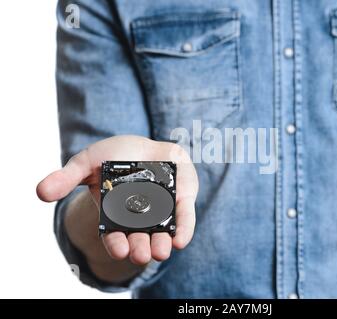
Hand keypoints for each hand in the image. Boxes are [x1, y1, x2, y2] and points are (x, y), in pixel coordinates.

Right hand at [37, 135, 197, 265]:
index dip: (117, 244)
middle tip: (139, 254)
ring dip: (162, 243)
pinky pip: (184, 216)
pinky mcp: (181, 199)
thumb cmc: (113, 157)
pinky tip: (181, 240)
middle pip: (139, 238)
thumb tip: (40, 192)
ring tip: (160, 252)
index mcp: (115, 216)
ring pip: (162, 232)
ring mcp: (162, 210)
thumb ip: (66, 177)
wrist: (143, 145)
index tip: (120, 250)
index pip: (114, 236)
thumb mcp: (87, 163)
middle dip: (140, 248)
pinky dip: (184, 228)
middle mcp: (139, 218)